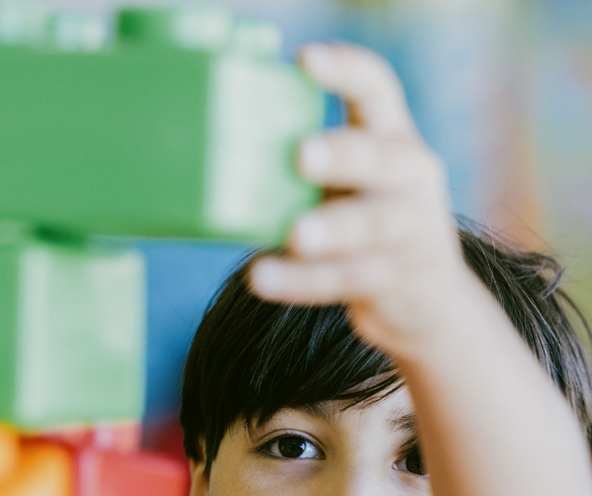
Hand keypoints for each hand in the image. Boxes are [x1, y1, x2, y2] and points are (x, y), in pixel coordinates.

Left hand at [250, 44, 477, 361]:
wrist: (424, 293)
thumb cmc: (361, 219)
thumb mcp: (349, 180)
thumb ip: (303, 165)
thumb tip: (214, 156)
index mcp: (392, 136)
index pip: (376, 90)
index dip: (345, 70)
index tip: (305, 58)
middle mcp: (409, 176)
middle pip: (381, 159)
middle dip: (343, 155)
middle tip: (302, 156)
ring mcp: (408, 229)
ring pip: (369, 225)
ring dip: (331, 228)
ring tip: (296, 235)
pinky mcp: (391, 278)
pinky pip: (344, 279)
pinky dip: (303, 280)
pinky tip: (266, 278)